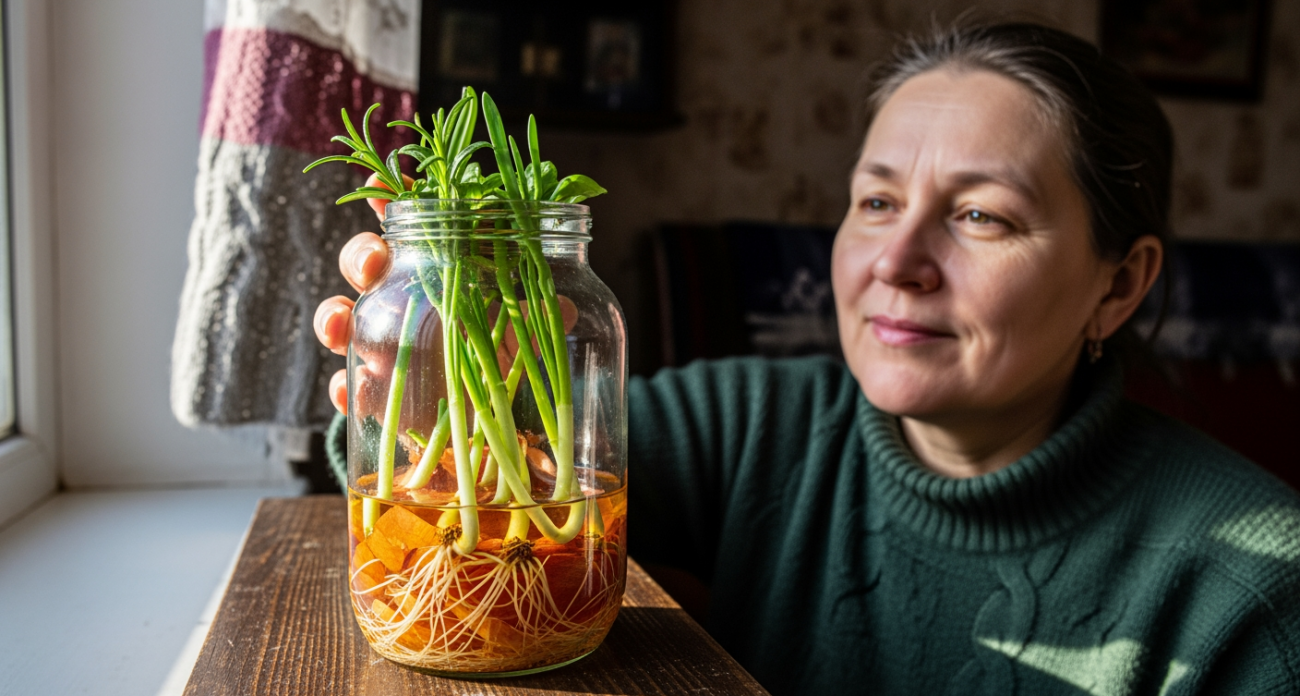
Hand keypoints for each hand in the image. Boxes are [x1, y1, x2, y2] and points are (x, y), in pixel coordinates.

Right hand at [313, 176, 578, 416]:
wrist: (482, 423)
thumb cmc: (502, 359)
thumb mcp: (524, 334)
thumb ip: (537, 319)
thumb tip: (567, 308)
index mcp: (437, 272)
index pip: (410, 224)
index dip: (390, 200)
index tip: (380, 187)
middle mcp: (401, 302)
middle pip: (365, 264)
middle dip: (361, 255)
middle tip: (373, 262)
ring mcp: (380, 346)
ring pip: (341, 318)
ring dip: (333, 317)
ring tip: (341, 326)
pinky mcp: (374, 394)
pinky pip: (345, 387)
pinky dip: (342, 388)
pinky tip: (349, 391)